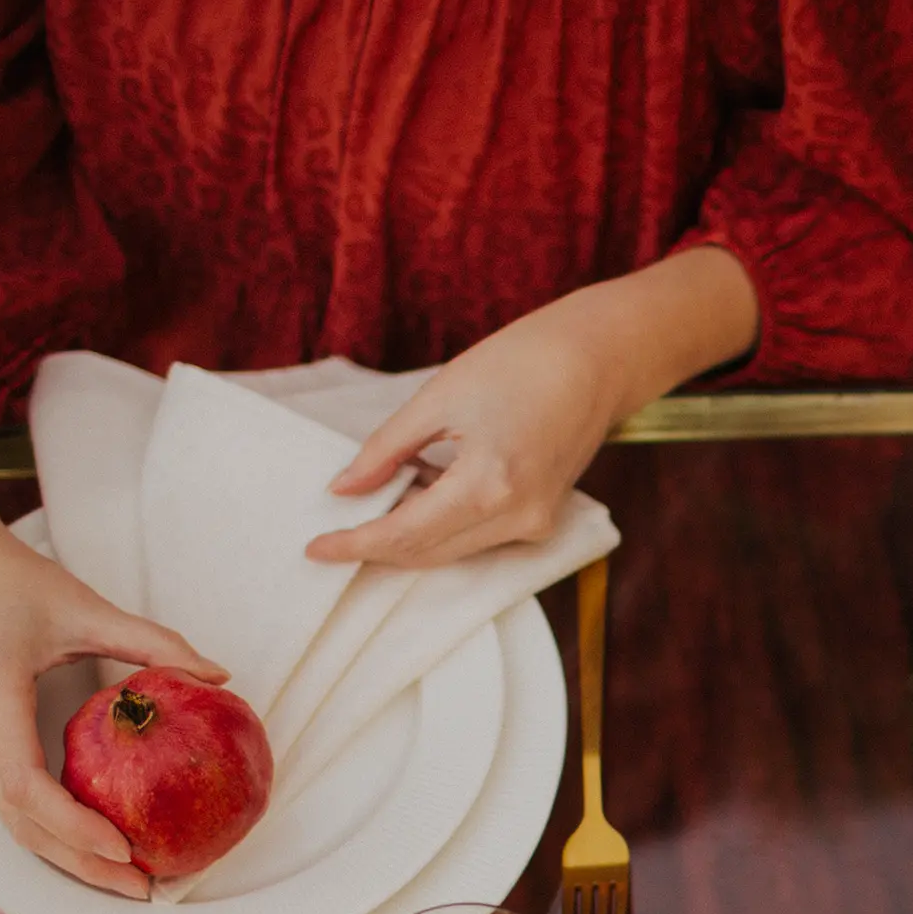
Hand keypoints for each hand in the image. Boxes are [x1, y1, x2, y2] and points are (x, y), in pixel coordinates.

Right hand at [0, 524, 224, 898]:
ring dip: (69, 855)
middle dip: (80, 861)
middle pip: (21, 820)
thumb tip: (216, 674)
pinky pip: (17, 802)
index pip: (23, 783)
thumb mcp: (84, 606)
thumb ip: (152, 642)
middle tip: (143, 886)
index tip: (121, 846)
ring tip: (129, 879)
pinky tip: (101, 841)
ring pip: (16, 820)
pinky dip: (57, 830)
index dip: (71, 824)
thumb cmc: (7, 583)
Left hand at [309, 303, 621, 568]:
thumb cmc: (519, 363)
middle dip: (377, 547)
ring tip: (384, 491)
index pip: (406, 534)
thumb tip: (344, 489)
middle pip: (428, 554)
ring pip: (452, 551)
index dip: (356, 544)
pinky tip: (424, 488)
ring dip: (410, 533)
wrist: (596, 360)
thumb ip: (386, 449)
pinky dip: (443, 523)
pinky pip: (478, 538)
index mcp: (489, 482)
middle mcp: (517, 516)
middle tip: (332, 534)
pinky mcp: (543, 520)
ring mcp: (536, 524)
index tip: (316, 548)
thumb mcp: (439, 397)